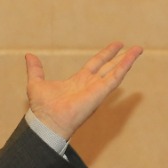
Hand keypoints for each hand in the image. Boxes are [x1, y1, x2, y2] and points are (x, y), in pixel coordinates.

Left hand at [25, 42, 142, 140]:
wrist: (47, 121)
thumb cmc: (42, 108)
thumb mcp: (36, 83)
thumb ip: (35, 69)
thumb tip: (28, 56)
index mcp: (78, 81)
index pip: (95, 64)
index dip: (105, 54)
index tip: (116, 45)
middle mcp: (90, 85)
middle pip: (108, 67)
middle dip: (120, 57)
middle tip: (132, 47)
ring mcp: (96, 89)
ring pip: (115, 71)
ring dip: (127, 60)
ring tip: (138, 49)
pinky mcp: (100, 93)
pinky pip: (115, 78)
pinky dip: (124, 68)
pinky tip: (131, 58)